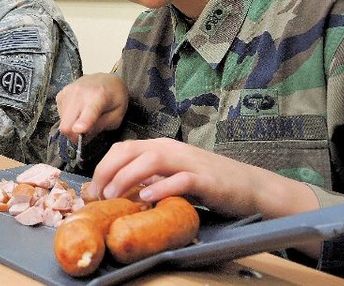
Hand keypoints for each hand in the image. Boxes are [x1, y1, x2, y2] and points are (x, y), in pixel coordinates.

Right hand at [56, 73, 128, 142]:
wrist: (106, 79)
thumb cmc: (115, 98)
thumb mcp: (117, 116)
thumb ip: (101, 126)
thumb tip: (83, 135)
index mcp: (98, 96)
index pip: (86, 113)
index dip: (81, 125)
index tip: (80, 131)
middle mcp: (79, 92)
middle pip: (67, 125)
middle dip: (74, 135)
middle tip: (85, 133)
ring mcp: (67, 92)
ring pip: (62, 122)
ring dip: (72, 125)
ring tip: (84, 117)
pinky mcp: (61, 94)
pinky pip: (60, 115)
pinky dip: (69, 118)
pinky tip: (78, 111)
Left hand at [89, 138, 319, 221]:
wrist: (250, 187)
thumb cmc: (208, 183)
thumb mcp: (172, 176)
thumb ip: (149, 178)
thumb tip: (117, 190)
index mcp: (161, 146)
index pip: (123, 148)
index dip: (103, 166)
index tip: (93, 190)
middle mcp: (172, 149)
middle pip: (131, 150)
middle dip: (108, 171)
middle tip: (98, 195)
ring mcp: (189, 162)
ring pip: (150, 160)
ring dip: (128, 178)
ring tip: (115, 197)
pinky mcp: (206, 179)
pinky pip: (180, 179)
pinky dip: (161, 187)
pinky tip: (147, 198)